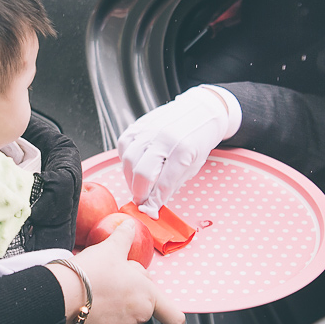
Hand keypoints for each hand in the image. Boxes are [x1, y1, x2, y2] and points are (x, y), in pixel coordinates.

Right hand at [50, 220, 184, 323]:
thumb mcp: (111, 249)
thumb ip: (124, 237)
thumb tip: (129, 225)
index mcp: (147, 297)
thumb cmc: (92, 272)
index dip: (171, 314)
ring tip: (95, 294)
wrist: (63, 295)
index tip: (169, 314)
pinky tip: (86, 308)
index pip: (174, 316)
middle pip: (140, 309)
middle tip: (111, 284)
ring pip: (122, 320)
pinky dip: (97, 322)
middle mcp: (138, 318)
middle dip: (129, 298)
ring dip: (113, 310)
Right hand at [117, 87, 235, 217]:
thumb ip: (171, 185)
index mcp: (183, 151)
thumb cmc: (198, 140)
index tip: (150, 213)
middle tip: (143, 201)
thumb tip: (153, 205)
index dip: (154, 203)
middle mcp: (164, 138)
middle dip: (140, 193)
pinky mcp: (138, 124)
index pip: (163, 185)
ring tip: (140, 186)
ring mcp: (149, 129)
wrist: (200, 110)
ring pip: (129, 161)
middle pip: (142, 174)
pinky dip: (126, 161)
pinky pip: (124, 146)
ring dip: (131, 179)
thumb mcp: (193, 166)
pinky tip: (135, 166)